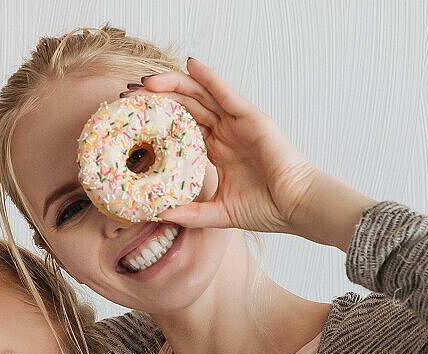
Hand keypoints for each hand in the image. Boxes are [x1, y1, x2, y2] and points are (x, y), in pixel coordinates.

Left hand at [122, 57, 322, 236]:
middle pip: (186, 108)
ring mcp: (237, 123)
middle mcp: (225, 133)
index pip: (180, 129)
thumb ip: (191, 214)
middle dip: (158, 100)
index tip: (131, 120)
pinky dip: (209, 78)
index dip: (156, 122)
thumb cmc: (266, 209)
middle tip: (131, 97)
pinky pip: (226, 93)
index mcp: (216, 151)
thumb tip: (160, 214)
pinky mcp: (251, 117)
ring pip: (201, 96)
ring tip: (149, 82)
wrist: (296, 207)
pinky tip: (191, 65)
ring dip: (174, 85)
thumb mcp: (219, 213)